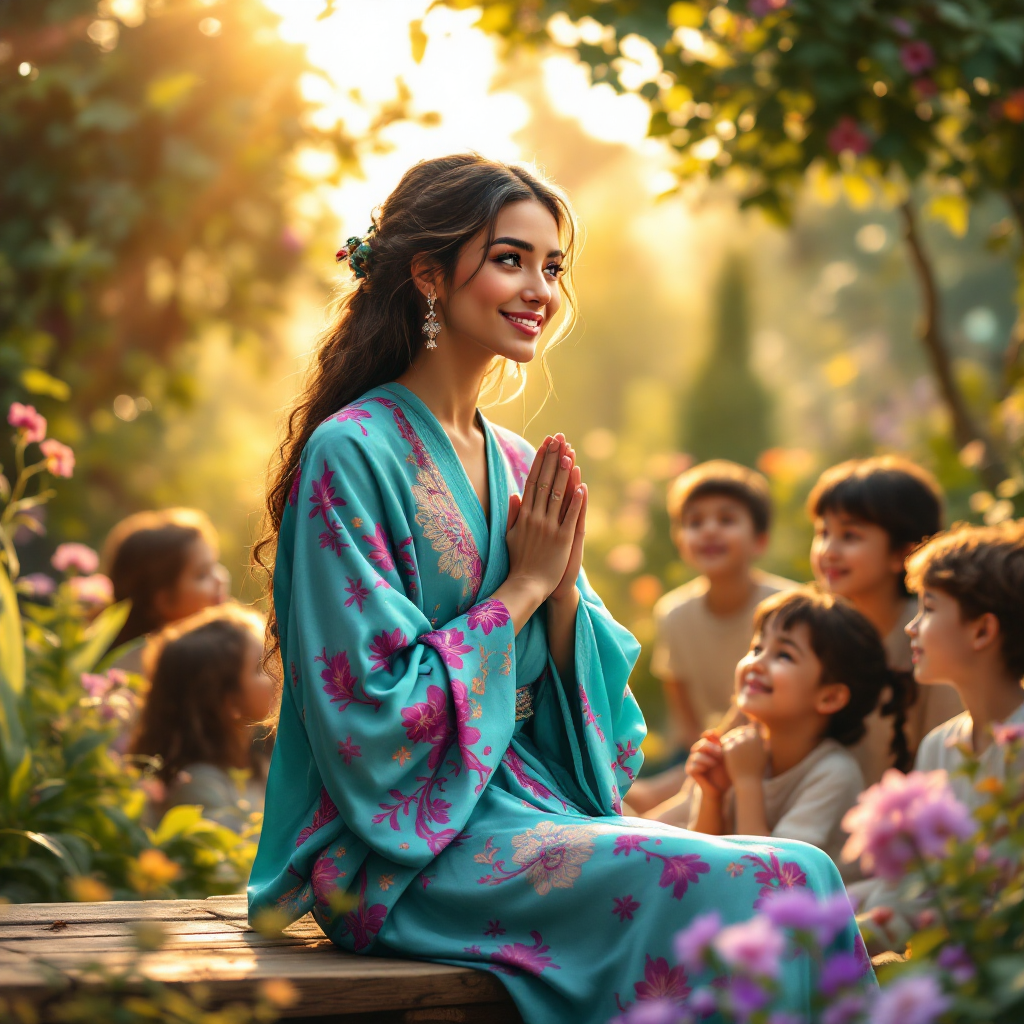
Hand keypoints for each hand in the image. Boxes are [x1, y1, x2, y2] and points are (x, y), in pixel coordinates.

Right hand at [503, 434, 584, 605]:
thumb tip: (515, 494)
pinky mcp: (563, 539)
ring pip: (558, 495)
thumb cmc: (519, 561)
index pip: (532, 481)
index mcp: (524, 515)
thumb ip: (513, 514)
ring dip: (564, 474)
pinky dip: (576, 501)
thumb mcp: (510, 535)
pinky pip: (570, 516)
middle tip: (558, 440)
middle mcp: (536, 518)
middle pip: (545, 482)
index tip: (545, 444)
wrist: (526, 585)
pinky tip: (582, 486)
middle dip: (552, 459)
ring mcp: (549, 528)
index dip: (539, 461)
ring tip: (569, 454)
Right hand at [685, 731, 729, 798]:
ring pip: (696, 755)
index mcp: (708, 747)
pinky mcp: (690, 770)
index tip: (718, 739)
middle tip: (720, 754)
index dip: (710, 735)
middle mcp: (698, 752)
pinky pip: (693, 766)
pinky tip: (706, 769)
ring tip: (714, 763)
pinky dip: (700, 766)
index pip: (706, 736)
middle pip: (701, 744)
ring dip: (706, 759)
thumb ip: (725, 746)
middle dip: (711, 748)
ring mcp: (693, 761)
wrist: (720, 789)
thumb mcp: (727, 759)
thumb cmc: (726, 773)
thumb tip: (723, 730)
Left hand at [720, 725, 767, 782]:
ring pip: (731, 735)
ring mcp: (736, 744)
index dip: (746, 731)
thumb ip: (765, 743)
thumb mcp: (765, 755)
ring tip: (729, 742)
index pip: (750, 728)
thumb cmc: (758, 769)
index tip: (743, 735)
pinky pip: (724, 742)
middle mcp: (747, 739)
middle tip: (735, 737)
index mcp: (757, 739)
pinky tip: (724, 747)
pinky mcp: (728, 749)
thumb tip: (764, 735)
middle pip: (739, 730)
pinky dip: (724, 744)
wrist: (748, 781)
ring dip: (730, 737)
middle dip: (737, 733)